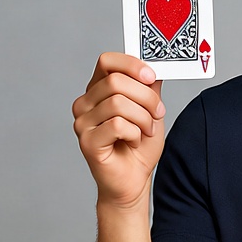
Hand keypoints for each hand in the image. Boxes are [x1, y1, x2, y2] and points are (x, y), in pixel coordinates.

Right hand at [72, 53, 165, 208]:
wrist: (133, 180)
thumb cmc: (139, 146)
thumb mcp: (150, 110)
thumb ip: (149, 88)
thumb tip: (155, 65)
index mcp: (98, 90)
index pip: (107, 61)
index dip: (131, 64)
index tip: (151, 76)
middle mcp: (85, 103)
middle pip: (116, 82)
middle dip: (146, 97)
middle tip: (158, 113)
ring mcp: (83, 123)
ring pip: (118, 103)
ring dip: (143, 118)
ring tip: (146, 130)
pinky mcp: (87, 142)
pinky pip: (117, 125)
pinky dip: (134, 133)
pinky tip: (133, 141)